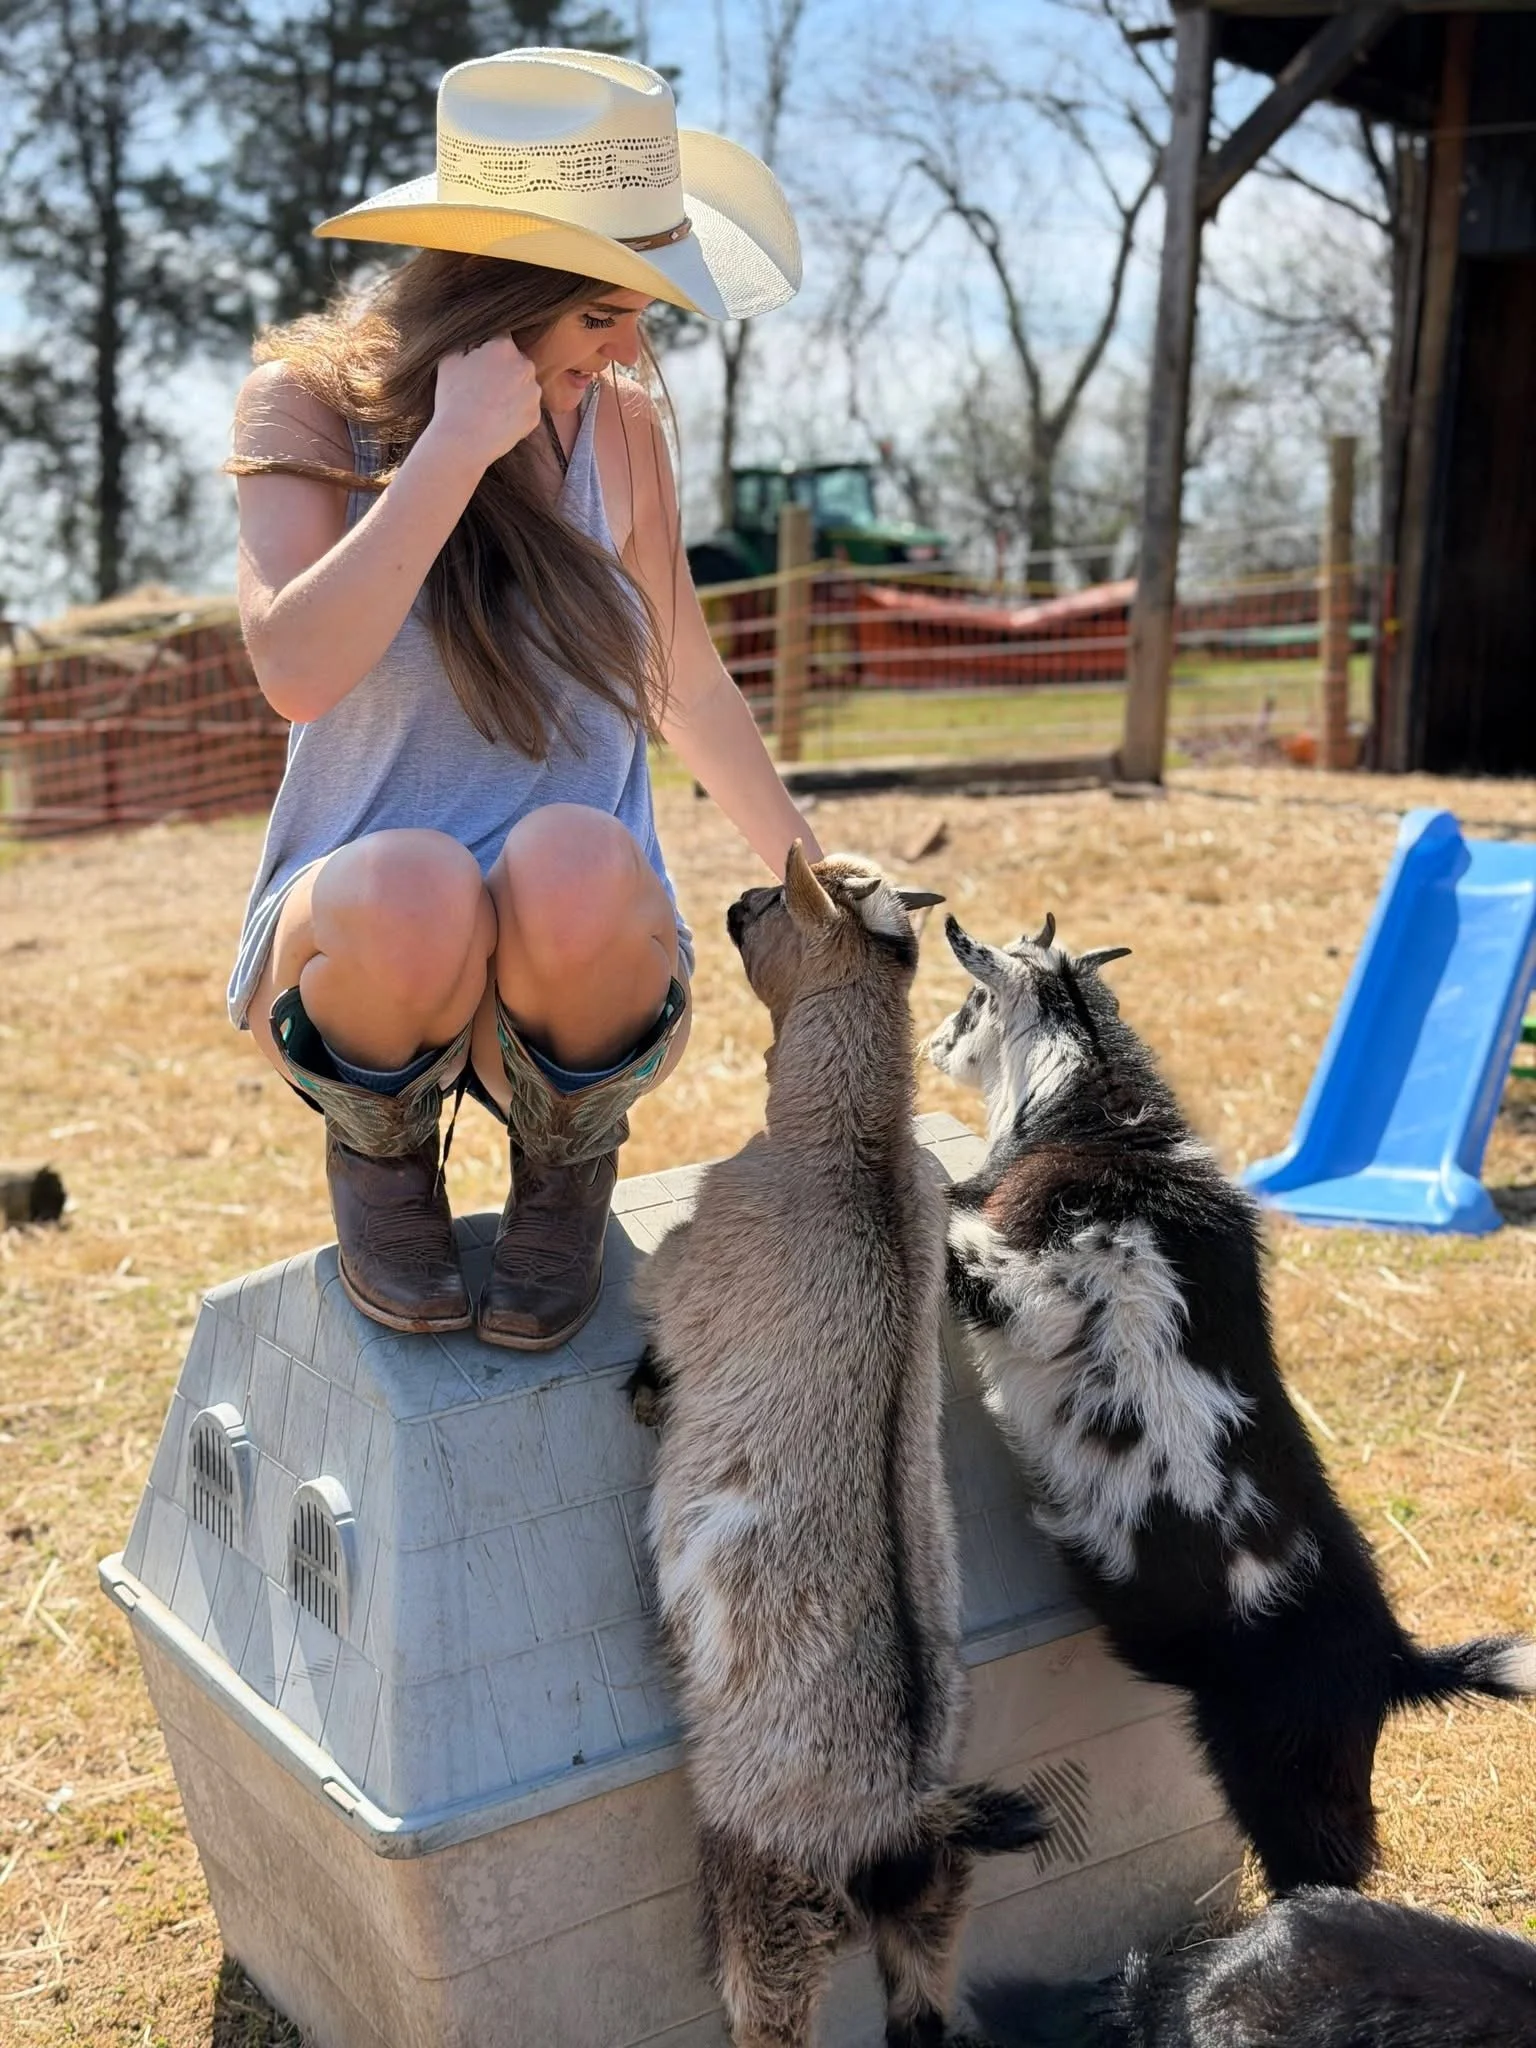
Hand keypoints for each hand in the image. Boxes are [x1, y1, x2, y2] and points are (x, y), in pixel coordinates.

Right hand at [425, 337, 542, 472]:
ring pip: (522, 385)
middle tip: (482, 386)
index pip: (499, 337)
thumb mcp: (449, 359)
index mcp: (504, 347)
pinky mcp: (535, 417)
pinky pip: (526, 407)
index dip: (486, 347)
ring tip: (489, 404)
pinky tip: (497, 418)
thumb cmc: (452, 399)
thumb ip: (464, 342)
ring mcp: (533, 393)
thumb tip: (470, 339)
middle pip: (514, 361)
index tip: (477, 361)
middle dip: (501, 369)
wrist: (463, 441)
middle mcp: (525, 367)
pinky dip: (515, 411)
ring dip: (510, 390)